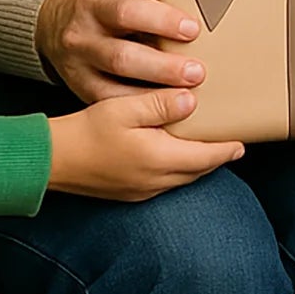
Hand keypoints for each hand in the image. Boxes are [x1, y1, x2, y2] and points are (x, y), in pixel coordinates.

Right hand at [36, 0, 204, 103]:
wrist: (52, 23)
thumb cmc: (96, 4)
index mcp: (92, 3)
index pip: (128, 11)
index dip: (161, 20)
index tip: (192, 29)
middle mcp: (81, 36)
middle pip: (122, 56)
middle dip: (162, 67)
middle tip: (195, 72)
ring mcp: (78, 67)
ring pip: (114, 88)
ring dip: (154, 96)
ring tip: (186, 98)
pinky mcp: (80, 90)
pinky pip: (110, 105)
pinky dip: (137, 111)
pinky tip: (163, 113)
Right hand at [47, 87, 242, 201]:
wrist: (52, 161)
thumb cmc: (86, 131)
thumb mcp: (124, 108)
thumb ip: (160, 103)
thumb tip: (191, 101)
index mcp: (158, 159)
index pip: (205, 157)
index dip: (226, 149)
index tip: (242, 142)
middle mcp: (154, 181)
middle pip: (197, 170)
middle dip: (215, 157)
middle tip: (231, 143)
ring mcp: (141, 190)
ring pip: (181, 178)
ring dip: (197, 164)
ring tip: (207, 147)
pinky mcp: (129, 192)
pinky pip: (164, 182)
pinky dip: (177, 168)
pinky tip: (174, 154)